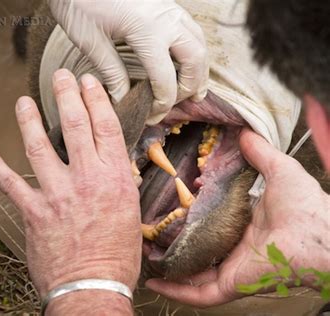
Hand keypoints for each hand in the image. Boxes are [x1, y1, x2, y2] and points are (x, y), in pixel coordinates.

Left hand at [0, 69, 141, 296]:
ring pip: (40, 146)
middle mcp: (86, 179)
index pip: (105, 128)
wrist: (92, 286)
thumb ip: (117, 183)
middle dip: (67, 95)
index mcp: (113, 179)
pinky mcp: (33, 210)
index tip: (89, 82)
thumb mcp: (128, 212)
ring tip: (24, 102)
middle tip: (61, 75)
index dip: (96, 100)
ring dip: (30, 120)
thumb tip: (112, 165)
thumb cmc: (115, 255)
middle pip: (75, 126)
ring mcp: (57, 193)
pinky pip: (9, 183)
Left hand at [48, 0, 208, 124]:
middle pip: (195, 61)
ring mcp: (170, 9)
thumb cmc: (79, 1)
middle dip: (191, 87)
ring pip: (200, 43)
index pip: (167, 79)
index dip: (163, 103)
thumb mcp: (91, 41)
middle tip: (179, 104)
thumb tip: (123, 98)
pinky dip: (195, 50)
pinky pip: (192, 29)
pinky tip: (186, 60)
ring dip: (199, 68)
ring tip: (195, 88)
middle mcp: (167, 19)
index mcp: (148, 31)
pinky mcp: (167, 3)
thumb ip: (111, 72)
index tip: (154, 116)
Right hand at [145, 128, 329, 306]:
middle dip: (174, 244)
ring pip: (194, 274)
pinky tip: (155, 282)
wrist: (319, 234)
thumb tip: (245, 132)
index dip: (191, 214)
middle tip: (151, 235)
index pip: (212, 222)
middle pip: (199, 249)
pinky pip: (199, 294)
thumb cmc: (306, 205)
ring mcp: (232, 268)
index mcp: (246, 224)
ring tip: (145, 258)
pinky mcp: (231, 283)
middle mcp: (236, 248)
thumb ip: (259, 153)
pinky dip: (176, 291)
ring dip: (169, 269)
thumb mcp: (279, 170)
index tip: (172, 202)